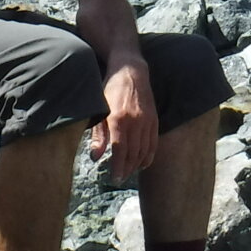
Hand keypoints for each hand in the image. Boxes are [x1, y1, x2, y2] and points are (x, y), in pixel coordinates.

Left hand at [89, 62, 158, 181]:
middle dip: (126, 169)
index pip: (120, 150)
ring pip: (144, 150)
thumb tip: (96, 157)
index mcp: (118, 119)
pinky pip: (153, 143)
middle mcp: (135, 121)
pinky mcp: (154, 119)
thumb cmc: (110, 90)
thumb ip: (99, 135)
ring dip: (137, 165)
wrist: (131, 72)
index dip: (118, 167)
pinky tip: (143, 163)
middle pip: (133, 153)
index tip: (115, 179)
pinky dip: (149, 155)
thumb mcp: (99, 110)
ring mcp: (147, 120)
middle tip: (120, 178)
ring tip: (129, 172)